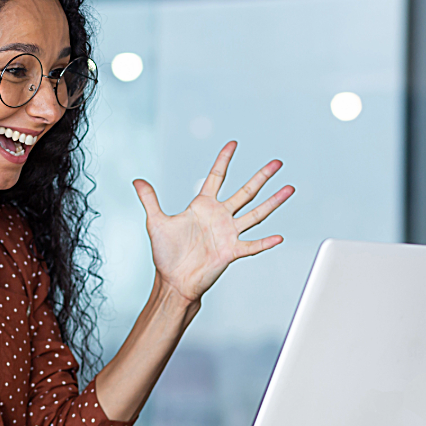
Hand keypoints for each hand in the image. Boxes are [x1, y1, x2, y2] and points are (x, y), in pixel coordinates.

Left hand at [133, 141, 293, 304]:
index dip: (224, 160)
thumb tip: (136, 180)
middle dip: (261, 177)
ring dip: (273, 202)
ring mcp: (228, 234)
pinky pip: (251, 246)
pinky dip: (264, 242)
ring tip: (289, 188)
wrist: (173, 281)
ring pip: (255, 214)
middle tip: (277, 162)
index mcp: (202, 206)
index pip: (216, 177)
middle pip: (245, 192)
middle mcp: (219, 217)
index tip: (233, 143)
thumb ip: (149, 199)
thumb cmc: (166, 254)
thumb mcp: (156, 222)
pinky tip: (278, 237)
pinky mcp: (231, 252)